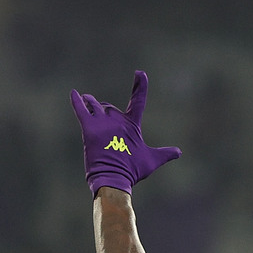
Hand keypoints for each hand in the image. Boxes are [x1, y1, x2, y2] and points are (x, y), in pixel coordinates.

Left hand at [70, 70, 180, 194]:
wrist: (113, 178)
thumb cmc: (133, 170)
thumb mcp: (152, 160)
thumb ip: (165, 153)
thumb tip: (179, 152)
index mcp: (132, 124)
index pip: (138, 100)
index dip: (140, 86)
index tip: (140, 74)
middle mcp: (117, 119)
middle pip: (110, 107)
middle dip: (107, 110)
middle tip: (104, 120)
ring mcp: (102, 123)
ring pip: (95, 106)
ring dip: (91, 102)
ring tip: (88, 100)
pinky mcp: (89, 128)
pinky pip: (81, 110)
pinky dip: (76, 101)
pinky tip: (74, 93)